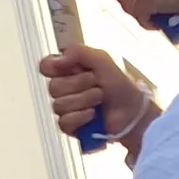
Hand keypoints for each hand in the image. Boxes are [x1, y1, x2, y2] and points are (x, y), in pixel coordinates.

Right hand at [41, 47, 156, 147]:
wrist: (133, 112)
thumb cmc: (120, 86)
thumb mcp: (103, 60)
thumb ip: (79, 52)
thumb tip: (58, 58)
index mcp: (69, 70)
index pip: (45, 66)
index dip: (54, 67)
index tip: (70, 67)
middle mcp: (64, 88)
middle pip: (53, 87)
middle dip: (79, 84)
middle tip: (97, 84)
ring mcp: (66, 108)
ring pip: (59, 105)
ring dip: (84, 100)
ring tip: (100, 99)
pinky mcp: (70, 126)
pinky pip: (64, 122)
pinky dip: (81, 117)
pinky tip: (93, 115)